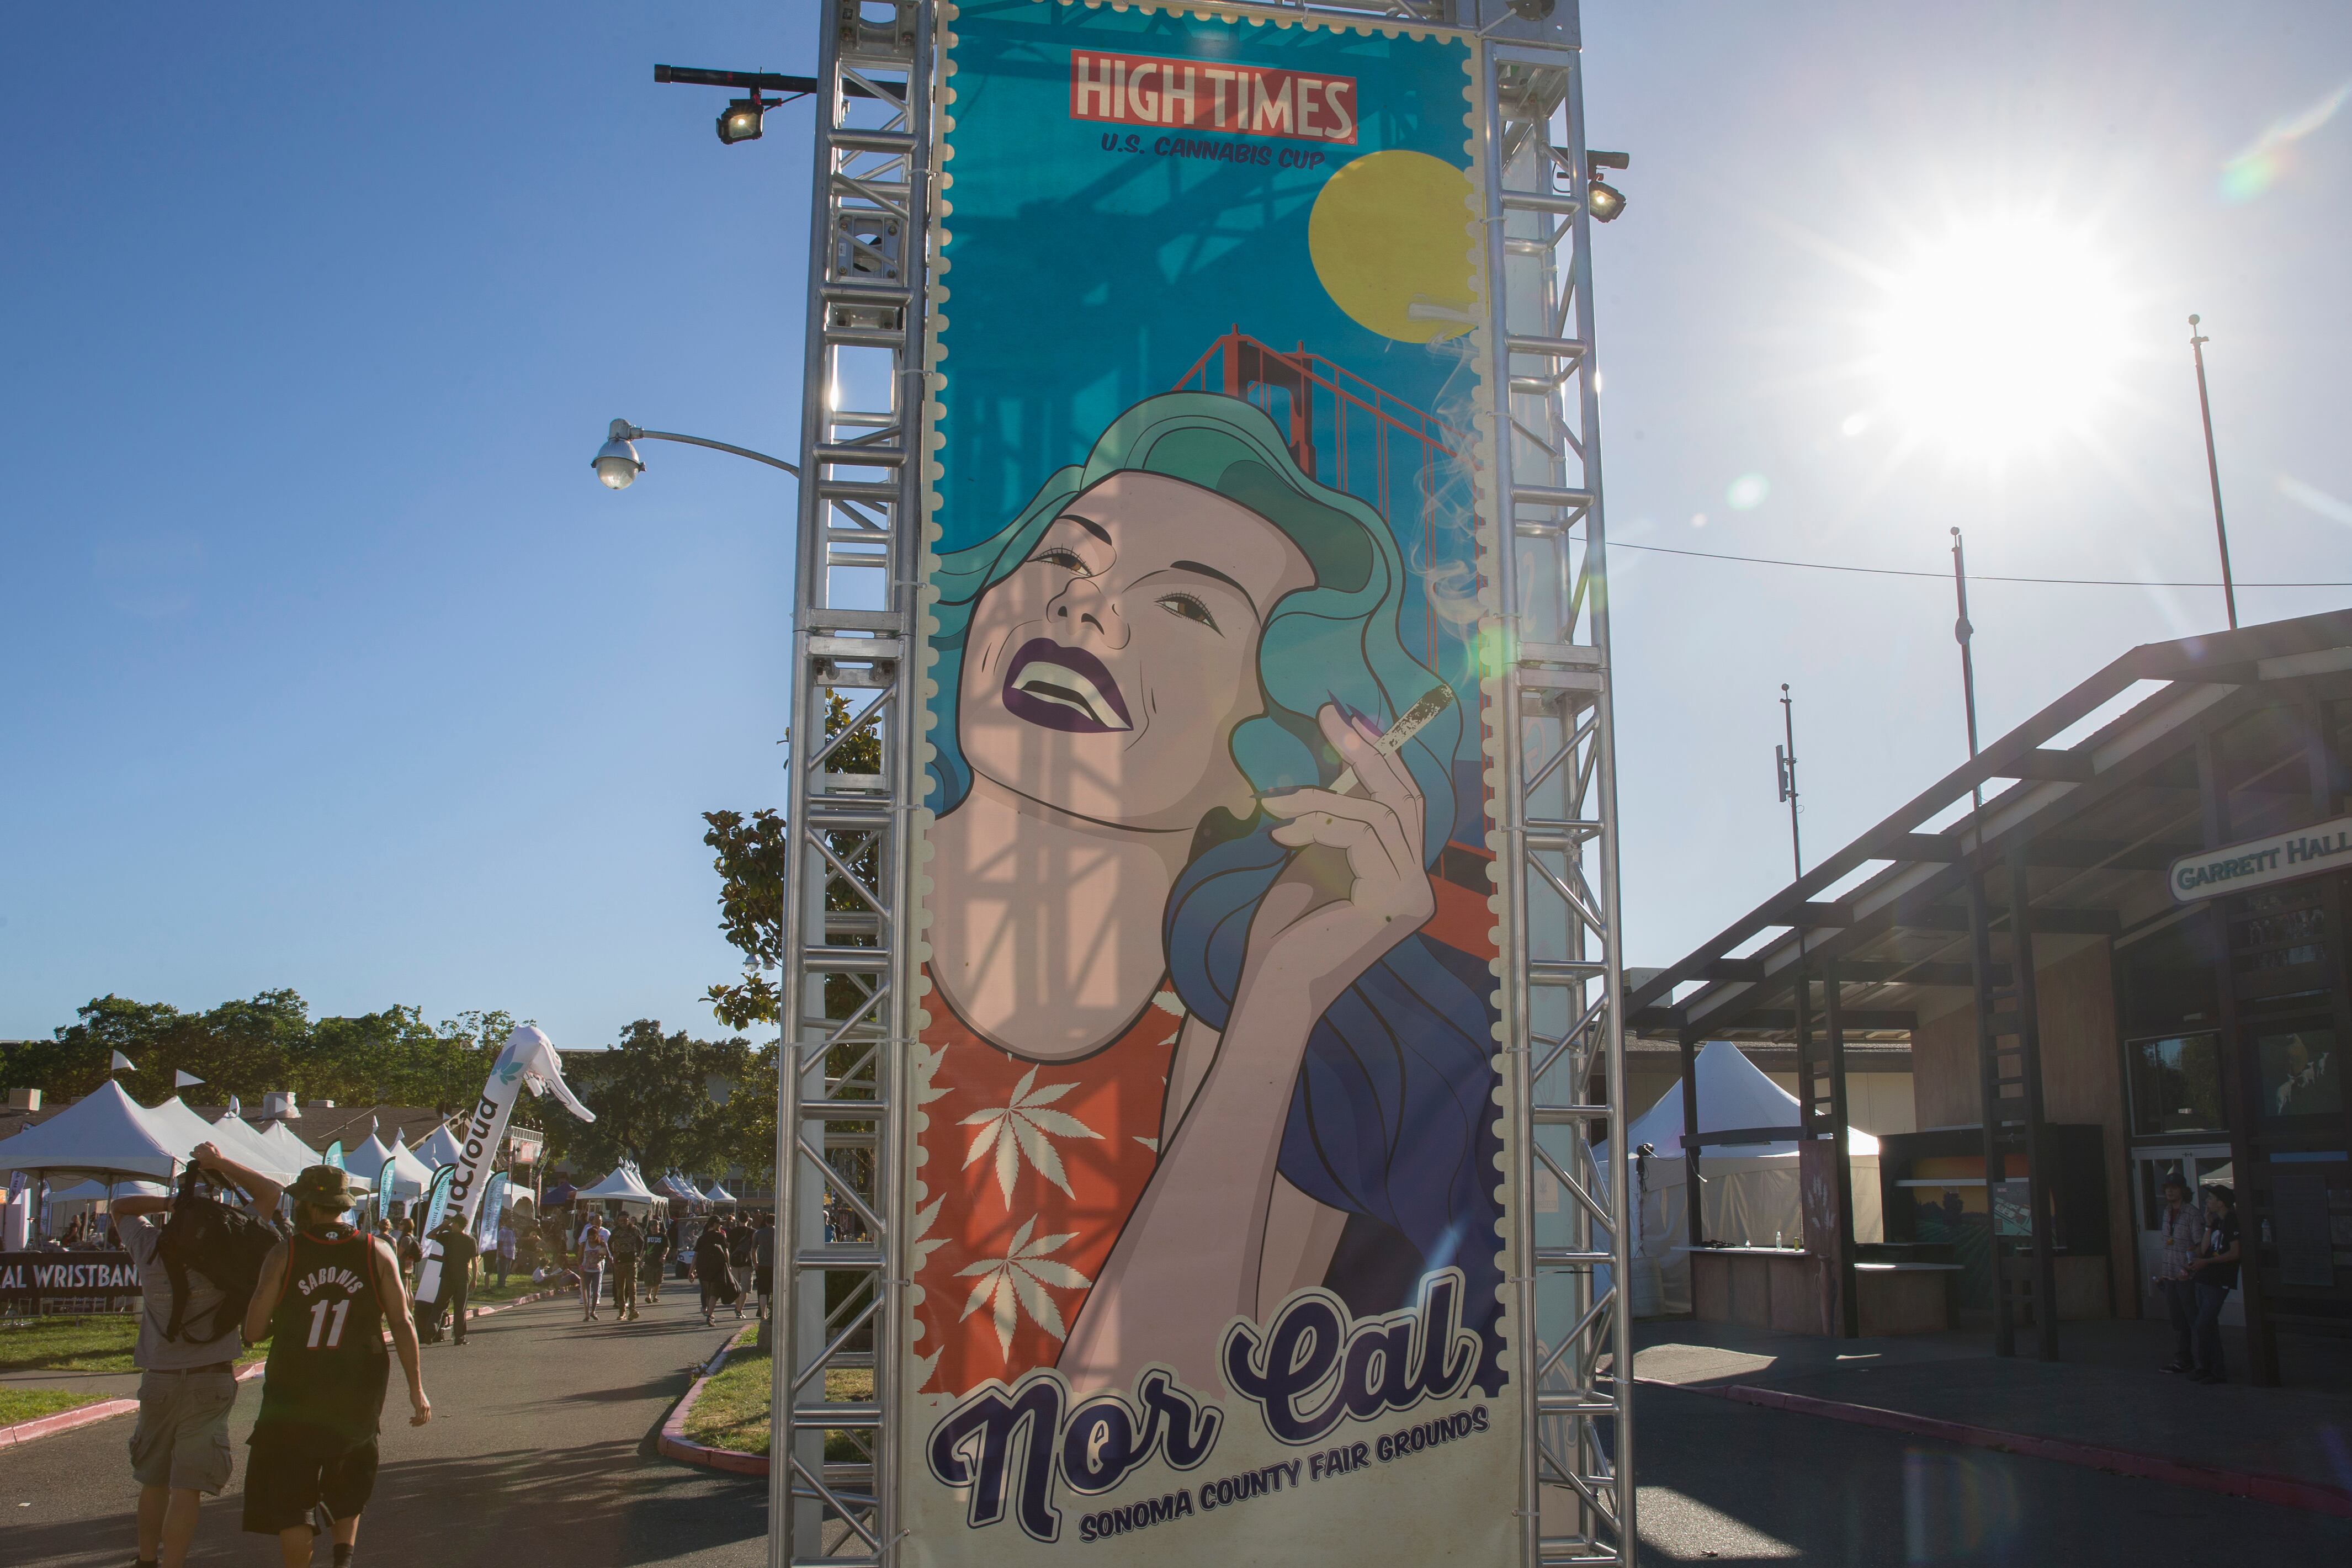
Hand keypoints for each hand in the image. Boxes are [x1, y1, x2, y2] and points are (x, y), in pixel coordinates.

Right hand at [190, 1141, 223, 1169]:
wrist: (219, 1162)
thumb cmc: (210, 1165)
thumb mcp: (201, 1166)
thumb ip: (195, 1163)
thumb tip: (191, 1160)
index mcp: (200, 1158)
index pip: (192, 1153)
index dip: (191, 1153)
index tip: (192, 1154)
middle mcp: (204, 1152)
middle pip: (196, 1148)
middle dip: (195, 1150)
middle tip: (197, 1151)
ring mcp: (209, 1149)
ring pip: (201, 1144)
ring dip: (200, 1146)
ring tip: (201, 1148)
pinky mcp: (213, 1146)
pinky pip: (207, 1142)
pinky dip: (205, 1144)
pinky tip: (206, 1147)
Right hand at [410, 1392, 431, 1426]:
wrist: (416, 1389)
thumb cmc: (416, 1394)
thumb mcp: (419, 1402)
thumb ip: (419, 1407)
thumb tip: (416, 1412)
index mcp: (428, 1407)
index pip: (428, 1418)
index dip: (423, 1422)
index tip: (417, 1422)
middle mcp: (427, 1408)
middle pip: (425, 1420)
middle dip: (419, 1424)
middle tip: (413, 1425)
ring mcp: (424, 1408)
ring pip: (422, 1420)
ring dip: (416, 1423)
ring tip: (410, 1422)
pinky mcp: (420, 1408)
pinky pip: (418, 1417)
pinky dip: (414, 1420)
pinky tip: (410, 1419)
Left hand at [1251, 704, 1435, 1009]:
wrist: (1273, 988)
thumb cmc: (1284, 932)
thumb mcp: (1311, 858)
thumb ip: (1333, 819)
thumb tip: (1340, 763)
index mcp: (1399, 875)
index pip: (1400, 803)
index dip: (1378, 757)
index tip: (1344, 718)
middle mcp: (1416, 885)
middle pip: (1405, 798)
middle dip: (1368, 751)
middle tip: (1330, 714)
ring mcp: (1412, 894)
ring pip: (1380, 813)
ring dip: (1321, 798)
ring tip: (1274, 803)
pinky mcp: (1396, 900)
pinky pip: (1364, 833)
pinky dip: (1320, 823)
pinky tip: (1281, 835)